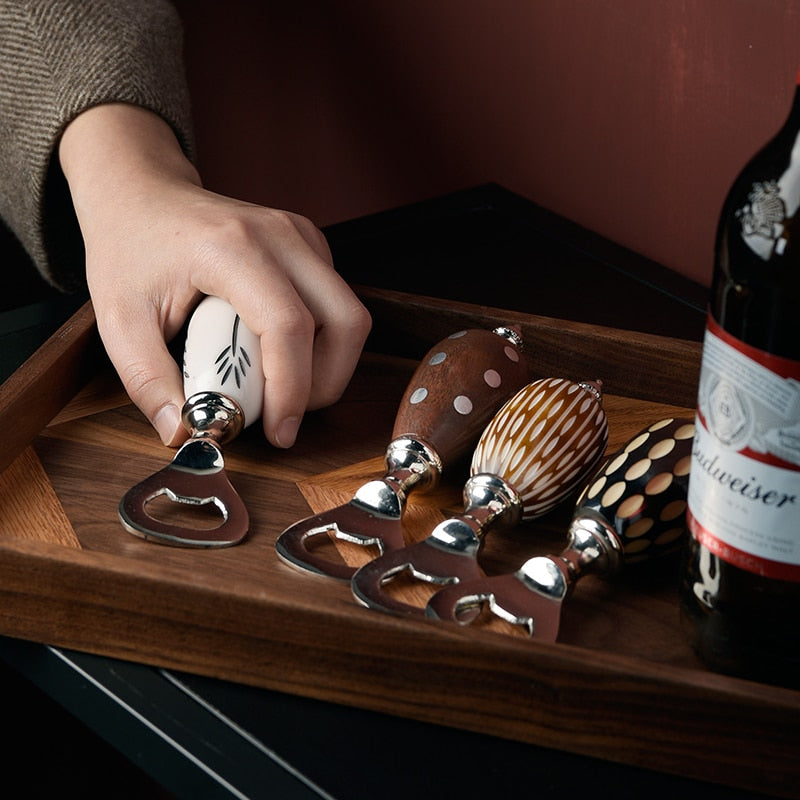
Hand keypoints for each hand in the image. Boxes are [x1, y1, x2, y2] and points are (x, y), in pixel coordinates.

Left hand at [58, 103, 370, 447]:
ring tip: (280, 385)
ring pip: (349, 315)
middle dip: (327, 382)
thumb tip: (183, 432)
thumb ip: (147, 381)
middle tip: (287, 413)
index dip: (292, 389)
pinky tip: (280, 351)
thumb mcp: (119, 318)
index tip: (279, 431)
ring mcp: (301, 237)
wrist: (141, 191)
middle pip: (345, 320)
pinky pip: (337, 305)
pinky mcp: (309, 246)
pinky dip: (320, 342)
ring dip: (326, 365)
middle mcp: (280, 236)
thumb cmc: (130, 244)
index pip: (287, 326)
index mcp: (232, 247)